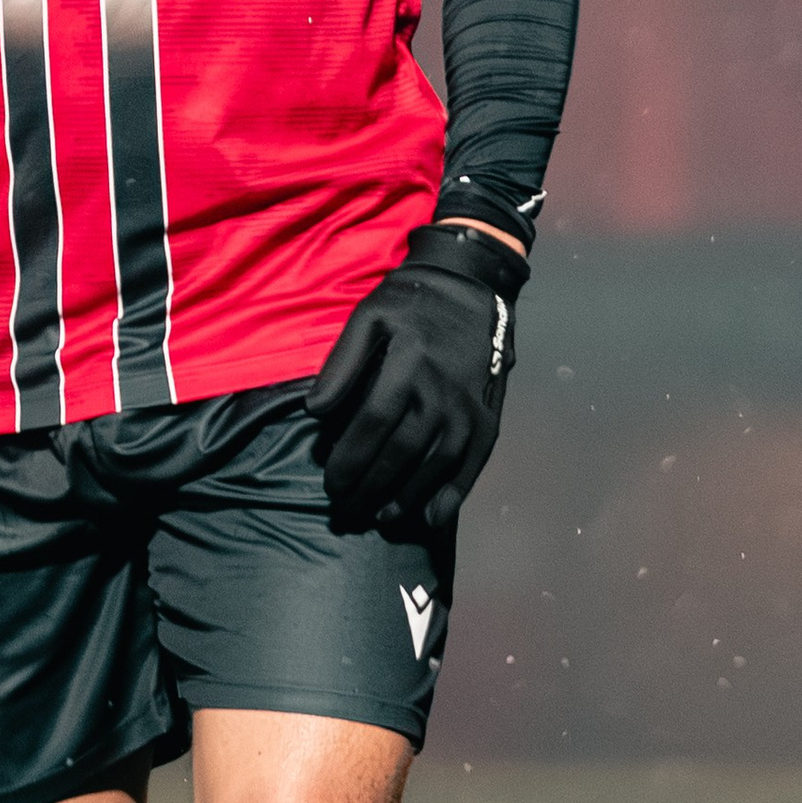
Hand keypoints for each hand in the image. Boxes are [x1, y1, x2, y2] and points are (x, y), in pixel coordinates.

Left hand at [307, 224, 524, 538]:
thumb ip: (340, 364)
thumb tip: (314, 411)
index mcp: (407, 367)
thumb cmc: (411, 302)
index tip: (331, 484)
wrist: (471, 285)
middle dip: (370, 488)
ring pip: (435, 466)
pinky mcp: (487, 416)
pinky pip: (471, 464)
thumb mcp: (368, 318)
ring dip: (407, 497)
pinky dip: (453, 494)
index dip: (349, 461)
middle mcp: (440, 393)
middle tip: (347, 511)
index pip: (371, 427)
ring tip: (382, 516)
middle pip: (400, 454)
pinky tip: (432, 517)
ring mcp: (467, 408)